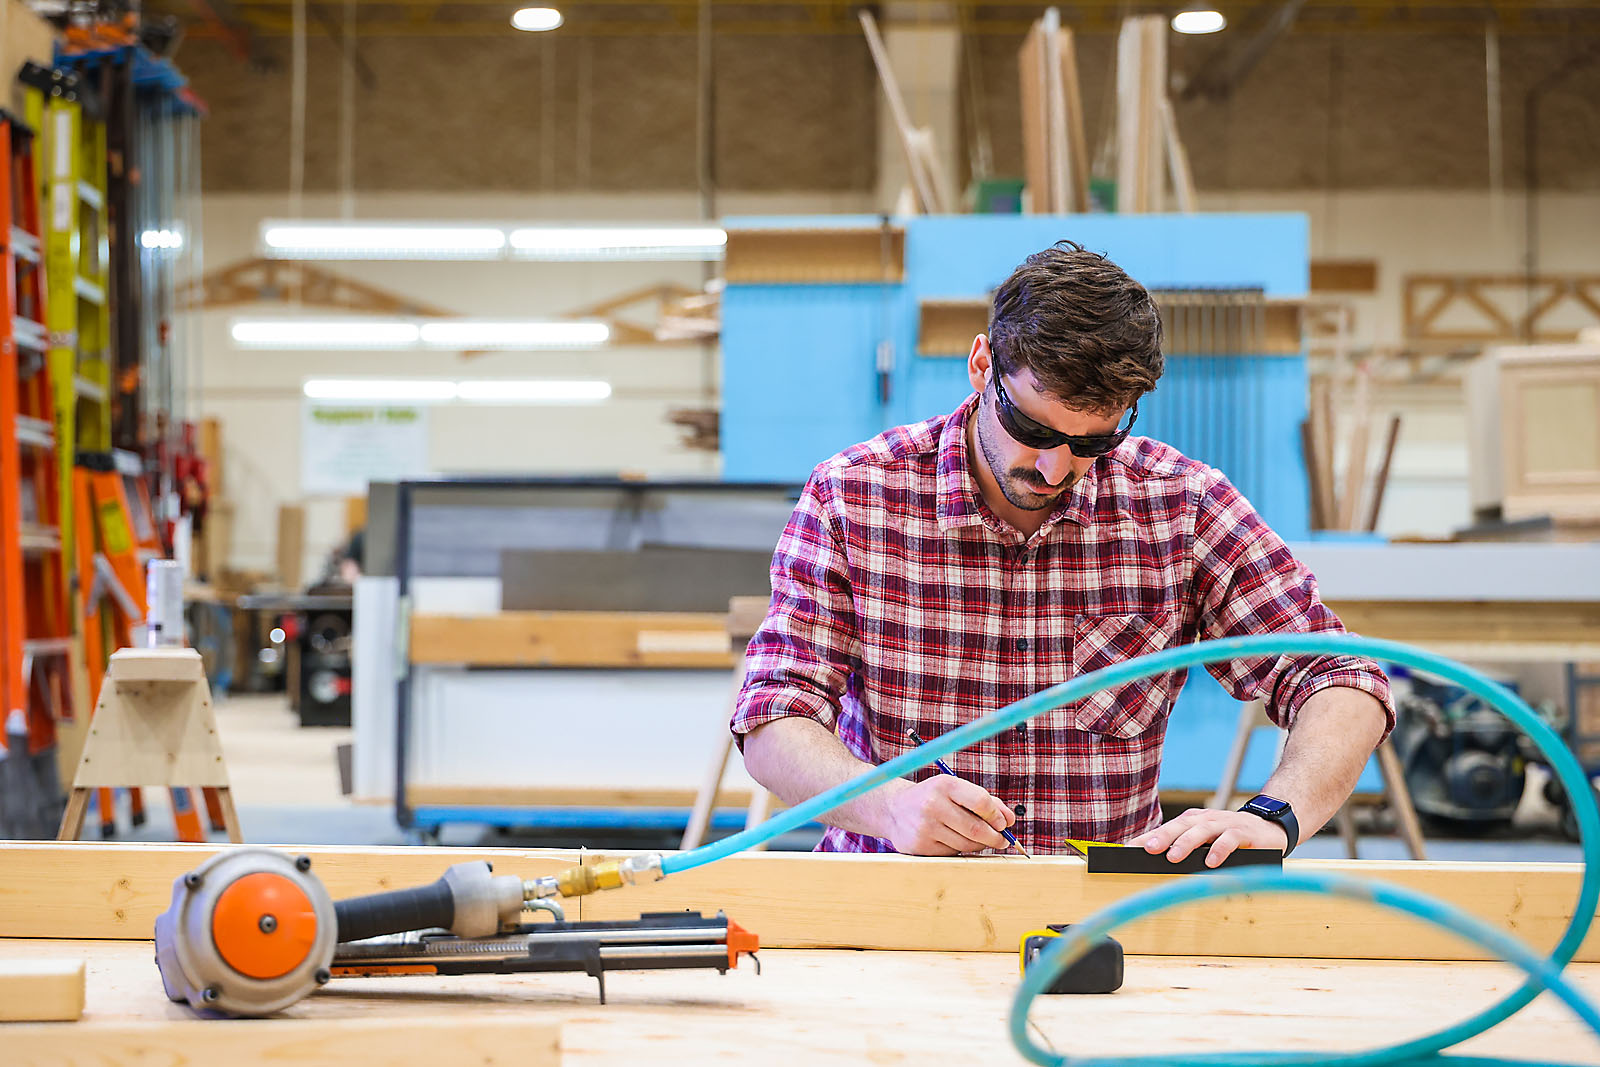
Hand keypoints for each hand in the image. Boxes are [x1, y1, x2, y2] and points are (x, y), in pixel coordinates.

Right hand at [881, 776, 1015, 855]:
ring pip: (966, 844)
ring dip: (980, 845)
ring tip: (981, 840)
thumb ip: (985, 802)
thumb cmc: (934, 797)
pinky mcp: (920, 846)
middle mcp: (933, 805)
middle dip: (996, 837)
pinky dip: (961, 850)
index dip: (998, 816)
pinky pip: (952, 853)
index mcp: (945, 785)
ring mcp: (925, 828)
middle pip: (976, 828)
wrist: (894, 809)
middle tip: (1003, 840)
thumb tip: (1010, 820)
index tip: (1004, 823)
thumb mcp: (955, 790)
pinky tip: (957, 841)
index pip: (982, 802)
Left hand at [1132, 808, 1288, 867]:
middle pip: (1179, 827)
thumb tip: (1159, 866)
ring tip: (1173, 858)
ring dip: (1186, 844)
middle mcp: (1205, 820)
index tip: (1128, 849)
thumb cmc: (1230, 837)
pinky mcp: (1243, 833)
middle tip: (1147, 849)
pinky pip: (1229, 840)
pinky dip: (1219, 851)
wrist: (1268, 827)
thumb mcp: (1206, 841)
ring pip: (1201, 831)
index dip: (1146, 838)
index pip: (1165, 829)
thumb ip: (1186, 849)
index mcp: (1192, 822)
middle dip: (1161, 837)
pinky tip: (1210, 862)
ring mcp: (1224, 824)